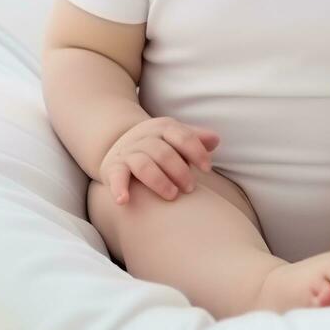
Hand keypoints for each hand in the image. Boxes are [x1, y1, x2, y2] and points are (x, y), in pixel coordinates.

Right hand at [99, 117, 219, 204]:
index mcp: (164, 128)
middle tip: (190, 188)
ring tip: (172, 196)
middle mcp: (145, 138)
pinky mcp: (113, 167)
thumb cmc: (159, 145)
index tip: (207, 168)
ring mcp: (128, 152)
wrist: (119, 142)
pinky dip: (119, 188)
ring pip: (144, 164)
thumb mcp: (176, 138)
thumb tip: (215, 140)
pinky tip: (123, 200)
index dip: (196, 152)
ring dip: (159, 181)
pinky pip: (116, 176)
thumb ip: (196, 138)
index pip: (182, 136)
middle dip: (179, 171)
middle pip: (164, 153)